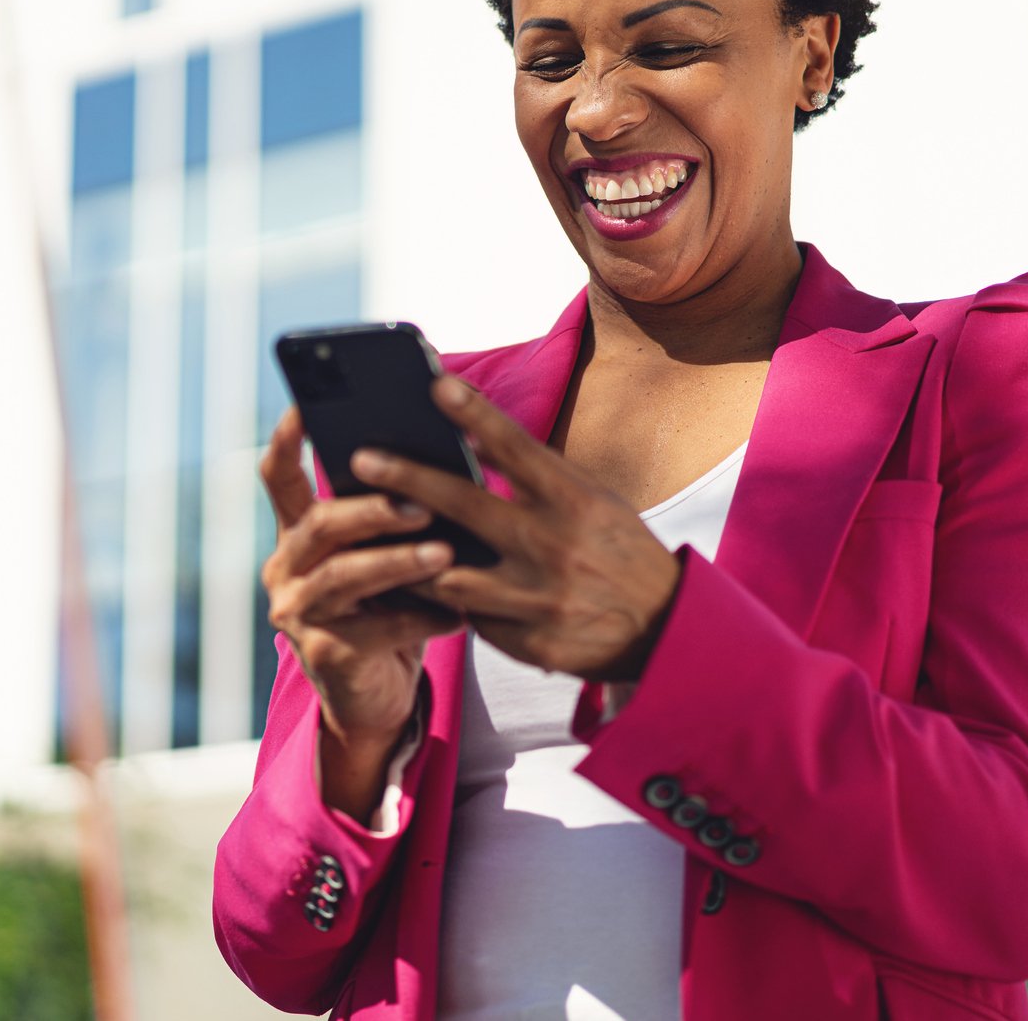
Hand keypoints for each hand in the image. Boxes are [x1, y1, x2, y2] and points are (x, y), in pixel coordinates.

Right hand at [258, 405, 462, 814]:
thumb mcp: (387, 553)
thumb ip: (394, 515)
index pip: (278, 477)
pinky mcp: (324, 655)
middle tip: (421, 503)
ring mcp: (298, 613)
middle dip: (372, 509)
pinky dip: (421, 618)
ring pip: (343, 575)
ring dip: (397, 561)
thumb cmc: (391, 606)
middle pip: (320, 524)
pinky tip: (458, 615)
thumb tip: (445, 460)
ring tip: (444, 553)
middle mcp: (286, 568)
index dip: (286, 440)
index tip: (304, 405)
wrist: (377, 694)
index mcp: (297, 532)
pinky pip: (376, 629)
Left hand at [349, 376, 682, 680]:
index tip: (435, 384)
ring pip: (449, 575)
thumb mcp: (593, 504)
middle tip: (361, 459)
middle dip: (407, 479)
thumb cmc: (618, 553)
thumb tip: (466, 445)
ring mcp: (538, 599)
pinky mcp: (528, 642)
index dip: (475, 414)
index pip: (518, 448)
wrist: (666, 633)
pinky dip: (444, 601)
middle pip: (466, 506)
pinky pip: (470, 619)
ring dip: (408, 555)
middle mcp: (555, 546)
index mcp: (576, 502)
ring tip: (367, 537)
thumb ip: (537, 480)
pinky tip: (414, 588)